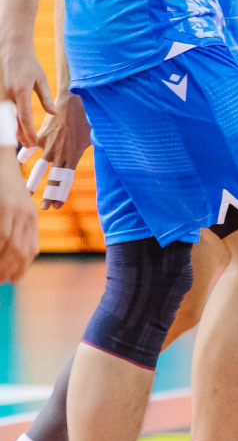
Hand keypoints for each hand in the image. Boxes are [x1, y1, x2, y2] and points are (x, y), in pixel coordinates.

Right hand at [0, 37, 53, 149]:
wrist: (12, 49)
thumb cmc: (29, 64)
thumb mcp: (41, 80)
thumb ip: (46, 98)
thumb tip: (53, 114)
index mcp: (20, 93)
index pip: (24, 118)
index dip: (29, 133)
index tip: (35, 143)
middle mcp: (8, 95)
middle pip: (13, 122)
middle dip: (21, 136)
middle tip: (31, 146)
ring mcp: (1, 95)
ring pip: (7, 118)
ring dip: (15, 130)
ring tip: (24, 141)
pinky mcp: (0, 94)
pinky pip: (4, 111)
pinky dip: (10, 121)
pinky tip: (16, 128)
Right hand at [0, 163, 38, 282]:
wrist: (1, 158)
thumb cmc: (3, 184)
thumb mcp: (15, 205)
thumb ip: (16, 224)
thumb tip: (11, 246)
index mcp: (31, 217)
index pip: (30, 249)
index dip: (22, 267)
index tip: (13, 279)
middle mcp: (26, 216)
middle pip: (21, 251)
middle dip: (10, 269)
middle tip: (0, 281)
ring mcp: (14, 211)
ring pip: (10, 245)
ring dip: (2, 262)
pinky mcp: (4, 206)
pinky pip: (1, 234)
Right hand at [19, 92, 89, 209]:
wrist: (74, 102)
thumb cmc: (88, 120)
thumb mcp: (93, 139)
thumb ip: (87, 150)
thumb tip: (96, 153)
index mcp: (72, 157)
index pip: (64, 181)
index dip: (60, 194)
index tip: (56, 206)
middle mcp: (58, 154)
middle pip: (51, 179)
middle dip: (47, 194)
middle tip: (43, 208)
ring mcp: (47, 145)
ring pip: (38, 167)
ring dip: (32, 181)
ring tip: (27, 192)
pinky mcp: (40, 136)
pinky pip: (29, 148)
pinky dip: (24, 156)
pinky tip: (18, 163)